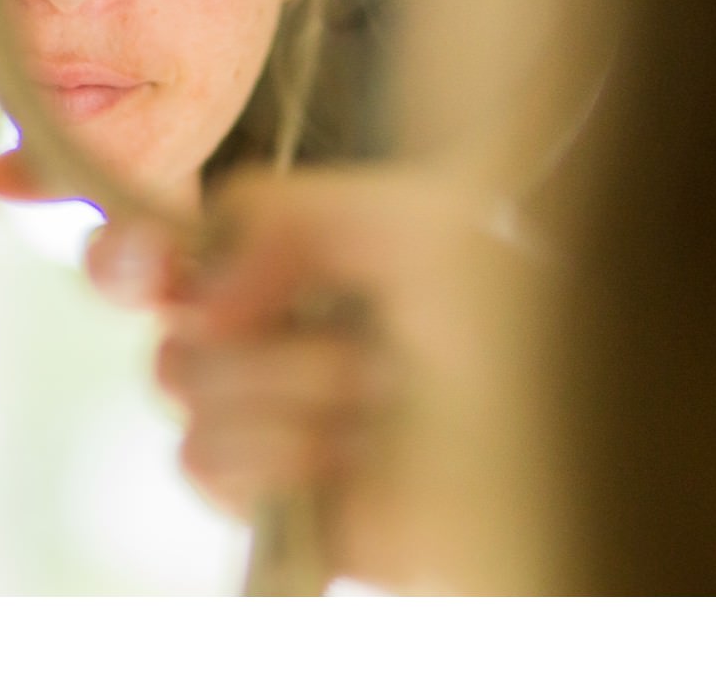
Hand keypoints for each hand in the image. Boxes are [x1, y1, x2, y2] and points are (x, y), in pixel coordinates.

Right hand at [100, 165, 558, 592]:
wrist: (578, 436)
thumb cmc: (521, 319)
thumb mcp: (412, 220)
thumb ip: (282, 213)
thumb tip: (201, 291)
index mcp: (310, 263)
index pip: (181, 246)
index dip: (136, 252)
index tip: (150, 261)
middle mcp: (287, 340)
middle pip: (169, 323)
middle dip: (246, 327)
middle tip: (341, 332)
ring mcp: (282, 423)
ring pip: (181, 394)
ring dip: (280, 386)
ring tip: (376, 391)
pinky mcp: (285, 502)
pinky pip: (205, 464)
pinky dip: (270, 451)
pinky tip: (342, 453)